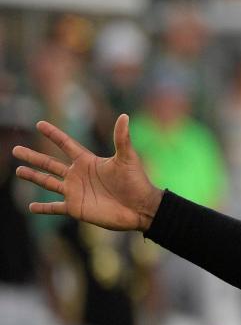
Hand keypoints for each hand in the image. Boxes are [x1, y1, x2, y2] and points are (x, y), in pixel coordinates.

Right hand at [13, 114, 162, 231]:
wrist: (141, 207)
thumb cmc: (136, 181)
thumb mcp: (127, 158)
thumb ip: (122, 138)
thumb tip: (124, 115)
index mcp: (88, 161)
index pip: (66, 144)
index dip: (53, 134)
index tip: (39, 124)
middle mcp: (78, 175)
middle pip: (50, 163)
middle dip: (33, 156)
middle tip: (15, 150)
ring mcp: (75, 192)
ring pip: (48, 182)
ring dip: (33, 177)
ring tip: (18, 171)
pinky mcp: (76, 208)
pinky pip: (55, 208)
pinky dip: (43, 208)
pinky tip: (31, 207)